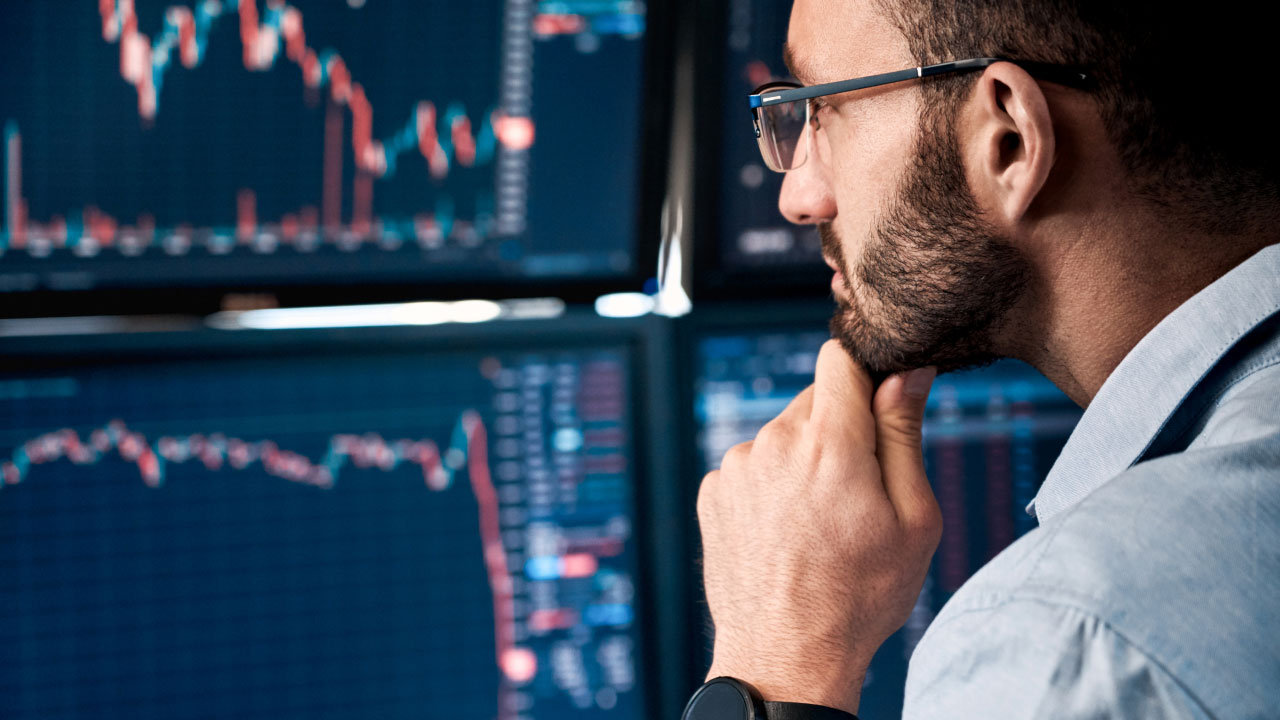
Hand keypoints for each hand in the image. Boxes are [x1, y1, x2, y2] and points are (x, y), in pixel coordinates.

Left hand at [697, 340, 941, 714]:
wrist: (785, 655)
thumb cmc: (859, 595)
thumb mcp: (912, 518)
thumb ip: (905, 434)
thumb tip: (906, 372)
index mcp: (831, 443)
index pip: (841, 359)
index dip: (864, 372)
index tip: (878, 401)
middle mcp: (774, 442)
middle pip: (814, 401)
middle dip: (840, 430)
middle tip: (856, 491)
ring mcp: (736, 467)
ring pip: (782, 435)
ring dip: (802, 459)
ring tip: (818, 522)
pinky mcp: (713, 491)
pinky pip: (752, 466)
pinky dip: (770, 485)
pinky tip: (785, 532)